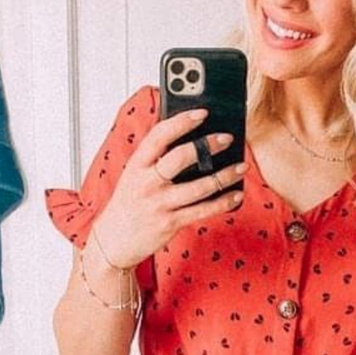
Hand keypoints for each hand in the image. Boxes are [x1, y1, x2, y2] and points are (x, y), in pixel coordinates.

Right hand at [92, 108, 244, 267]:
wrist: (113, 242)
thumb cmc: (129, 204)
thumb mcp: (134, 176)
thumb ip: (155, 160)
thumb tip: (190, 140)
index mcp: (136, 165)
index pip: (159, 136)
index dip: (181, 121)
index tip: (202, 113)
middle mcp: (147, 183)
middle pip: (181, 157)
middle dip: (208, 145)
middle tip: (227, 137)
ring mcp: (160, 204)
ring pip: (199, 187)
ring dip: (225, 175)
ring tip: (242, 166)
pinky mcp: (171, 223)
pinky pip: (203, 210)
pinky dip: (223, 202)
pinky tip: (236, 194)